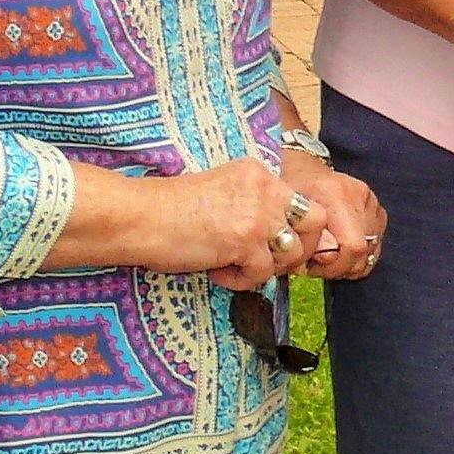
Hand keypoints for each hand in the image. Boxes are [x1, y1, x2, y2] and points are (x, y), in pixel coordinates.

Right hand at [156, 156, 316, 290]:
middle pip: (316, 222)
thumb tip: (282, 238)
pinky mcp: (245, 240)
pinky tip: (217, 273)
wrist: (138, 217)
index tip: (270, 244)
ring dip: (268, 268)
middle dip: (299, 249)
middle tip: (270, 262)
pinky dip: (242, 281)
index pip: (302, 202)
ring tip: (234, 266)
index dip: (293, 230)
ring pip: (294, 252)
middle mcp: (264, 188)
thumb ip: (253, 205)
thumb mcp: (221, 192)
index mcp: (258, 173)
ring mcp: (257, 214)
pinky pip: (263, 273)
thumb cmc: (170, 210)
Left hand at [282, 153, 386, 282]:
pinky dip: (359, 256)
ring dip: (349, 262)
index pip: (353, 245)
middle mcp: (360, 195)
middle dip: (339, 266)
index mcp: (336, 193)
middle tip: (315, 264)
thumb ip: (311, 238)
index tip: (310, 267)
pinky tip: (339, 251)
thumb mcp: (291, 215)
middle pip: (364, 250)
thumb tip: (329, 257)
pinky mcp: (377, 209)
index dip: (334, 265)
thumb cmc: (290, 192)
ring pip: (372, 250)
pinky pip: (376, 244)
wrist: (303, 171)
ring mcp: (372, 202)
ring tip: (326, 256)